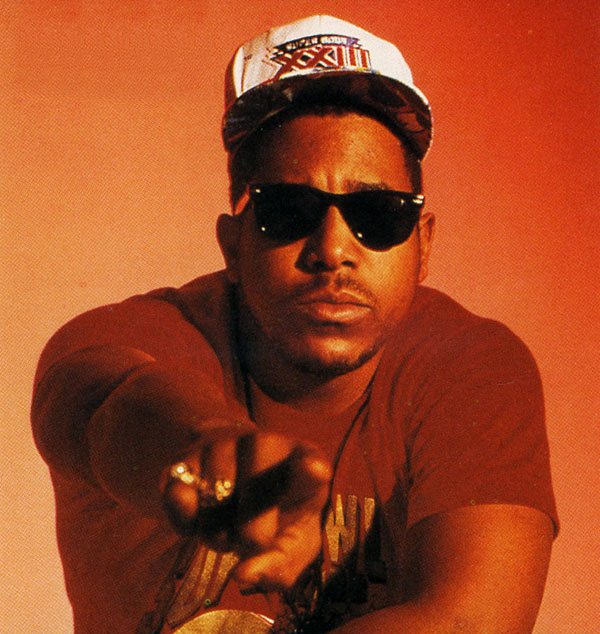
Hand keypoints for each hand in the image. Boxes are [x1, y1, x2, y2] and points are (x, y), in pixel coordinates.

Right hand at [162, 431, 331, 592]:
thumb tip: (243, 574)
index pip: (310, 462)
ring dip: (217, 533)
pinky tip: (199, 520)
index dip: (310, 468)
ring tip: (228, 526)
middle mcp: (265, 443)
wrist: (233, 476)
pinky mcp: (185, 456)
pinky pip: (178, 497)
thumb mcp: (292, 541)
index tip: (315, 470)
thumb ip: (280, 564)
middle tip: (251, 542)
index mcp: (305, 461)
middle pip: (256, 495)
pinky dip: (186, 523)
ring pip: (214, 500)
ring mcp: (223, 443)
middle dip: (251, 537)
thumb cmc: (276, 513)